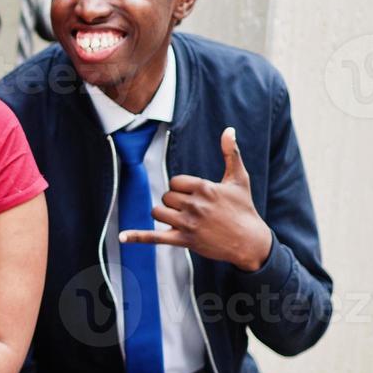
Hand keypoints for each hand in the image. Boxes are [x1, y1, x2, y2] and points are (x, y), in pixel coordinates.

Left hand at [119, 127, 273, 271]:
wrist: (250, 242)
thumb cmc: (244, 208)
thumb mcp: (240, 179)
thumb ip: (231, 153)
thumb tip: (229, 129)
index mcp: (204, 188)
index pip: (175, 182)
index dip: (182, 188)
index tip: (196, 195)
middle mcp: (195, 205)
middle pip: (166, 196)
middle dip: (175, 202)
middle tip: (193, 210)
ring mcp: (188, 224)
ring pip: (158, 212)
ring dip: (165, 214)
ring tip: (181, 219)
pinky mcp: (184, 240)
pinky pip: (155, 237)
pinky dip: (137, 236)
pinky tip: (122, 237)